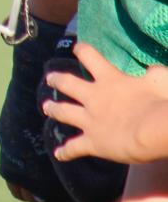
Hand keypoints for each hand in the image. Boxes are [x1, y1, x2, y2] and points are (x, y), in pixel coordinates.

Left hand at [43, 44, 167, 164]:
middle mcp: (93, 98)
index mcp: (109, 80)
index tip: (76, 48)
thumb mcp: (159, 80)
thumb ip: (153, 74)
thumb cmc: (159, 103)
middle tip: (49, 78)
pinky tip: (58, 154)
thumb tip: (151, 70)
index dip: (82, 51)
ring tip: (46, 107)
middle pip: (68, 84)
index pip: (91, 57)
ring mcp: (89, 121)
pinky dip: (66, 152)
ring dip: (54, 109)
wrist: (152, 130)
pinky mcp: (92, 143)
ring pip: (64, 112)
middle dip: (57, 80)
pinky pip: (74, 148)